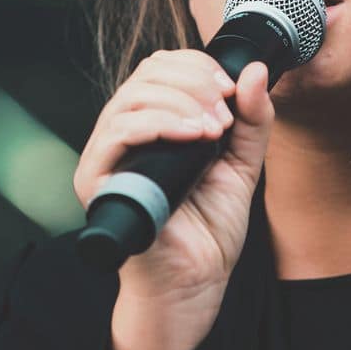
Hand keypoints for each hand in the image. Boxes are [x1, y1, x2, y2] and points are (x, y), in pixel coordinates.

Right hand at [73, 50, 273, 299]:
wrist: (195, 283)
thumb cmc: (209, 228)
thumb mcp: (242, 162)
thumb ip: (251, 118)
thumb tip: (254, 70)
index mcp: (154, 121)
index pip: (162, 67)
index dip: (198, 66)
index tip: (232, 90)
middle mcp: (124, 131)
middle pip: (147, 73)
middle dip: (195, 82)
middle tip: (225, 115)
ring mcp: (106, 154)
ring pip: (133, 96)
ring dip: (182, 102)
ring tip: (215, 130)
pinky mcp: (95, 179)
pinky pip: (118, 132)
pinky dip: (160, 124)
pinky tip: (194, 136)